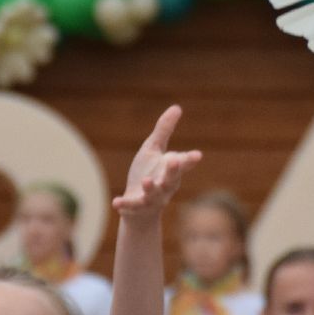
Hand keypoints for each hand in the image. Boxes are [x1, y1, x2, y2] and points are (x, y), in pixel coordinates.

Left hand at [114, 105, 201, 223]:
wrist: (139, 206)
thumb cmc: (149, 173)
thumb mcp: (154, 148)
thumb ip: (164, 130)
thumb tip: (177, 107)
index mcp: (171, 170)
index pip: (183, 164)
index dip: (190, 159)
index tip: (197, 155)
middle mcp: (165, 185)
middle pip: (171, 178)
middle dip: (173, 171)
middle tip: (174, 160)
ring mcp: (152, 198)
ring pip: (153, 194)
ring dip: (150, 188)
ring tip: (146, 181)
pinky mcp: (137, 207)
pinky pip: (131, 206)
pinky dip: (124, 205)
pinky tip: (115, 203)